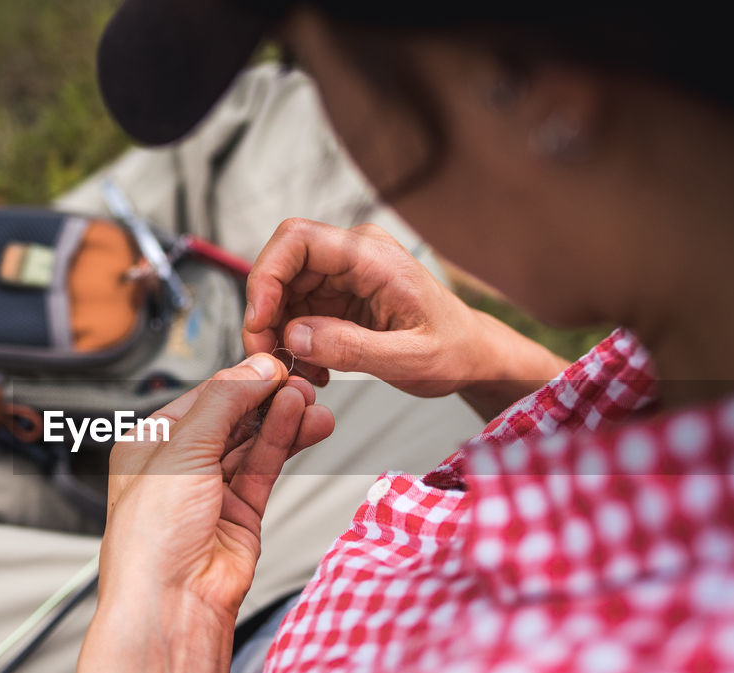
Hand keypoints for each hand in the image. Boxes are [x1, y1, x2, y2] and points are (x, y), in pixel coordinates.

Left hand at [100, 353, 333, 621]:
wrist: (171, 606)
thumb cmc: (151, 541)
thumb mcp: (181, 452)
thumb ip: (223, 404)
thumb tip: (256, 370)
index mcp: (150, 445)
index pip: (202, 398)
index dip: (239, 380)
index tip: (273, 364)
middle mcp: (180, 468)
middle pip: (231, 417)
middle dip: (266, 397)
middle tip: (300, 380)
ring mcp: (213, 492)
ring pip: (253, 442)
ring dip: (283, 419)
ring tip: (311, 401)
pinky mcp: (242, 514)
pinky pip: (265, 468)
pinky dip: (285, 443)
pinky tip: (303, 423)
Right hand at [243, 219, 567, 415]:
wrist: (473, 356)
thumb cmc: (454, 351)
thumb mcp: (410, 358)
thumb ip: (353, 348)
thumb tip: (295, 336)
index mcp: (372, 256)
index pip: (297, 240)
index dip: (266, 276)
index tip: (260, 322)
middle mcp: (352, 256)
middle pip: (281, 267)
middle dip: (265, 314)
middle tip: (269, 359)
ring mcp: (342, 275)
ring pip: (283, 292)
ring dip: (278, 333)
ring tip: (298, 372)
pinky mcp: (337, 297)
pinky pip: (296, 312)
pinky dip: (294, 342)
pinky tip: (313, 368)